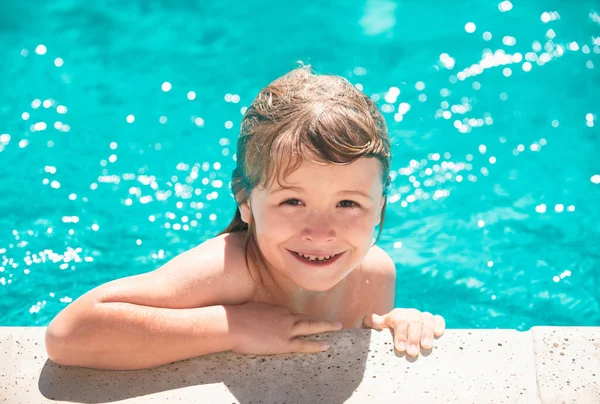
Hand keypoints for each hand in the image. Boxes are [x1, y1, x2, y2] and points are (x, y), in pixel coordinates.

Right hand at [226, 302, 341, 354]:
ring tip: (338, 328)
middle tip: (337, 323)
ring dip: (326, 327)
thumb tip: (260, 319)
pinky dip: (316, 344)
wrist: (232, 324)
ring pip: (310, 327)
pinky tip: (326, 346)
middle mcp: (285, 316)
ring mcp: (286, 329)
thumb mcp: (251, 311)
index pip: (292, 315)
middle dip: (322, 321)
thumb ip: (260, 314)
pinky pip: (304, 344)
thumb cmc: (236, 318)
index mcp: (277, 308)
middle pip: (307, 318)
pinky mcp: (283, 342)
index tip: (303, 325)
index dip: (299, 321)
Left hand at [362, 308, 444, 356]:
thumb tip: (376, 321)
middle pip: (414, 320)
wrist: (391, 334)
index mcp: (395, 315)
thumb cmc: (381, 335)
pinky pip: (438, 319)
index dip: (401, 333)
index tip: (400, 348)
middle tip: (412, 353)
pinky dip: (439, 324)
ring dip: (427, 333)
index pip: (399, 320)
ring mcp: (421, 317)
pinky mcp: (432, 322)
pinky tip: (438, 334)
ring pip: (427, 319)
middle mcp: (409, 314)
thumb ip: (370, 323)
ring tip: (425, 347)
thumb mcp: (372, 329)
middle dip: (413, 337)